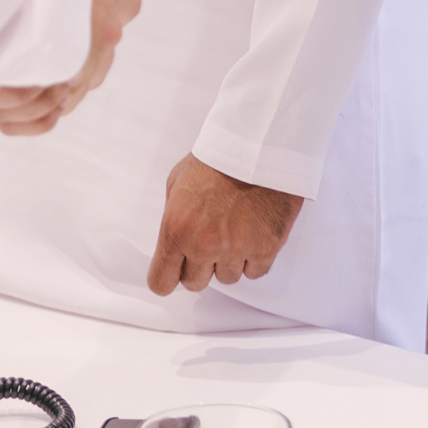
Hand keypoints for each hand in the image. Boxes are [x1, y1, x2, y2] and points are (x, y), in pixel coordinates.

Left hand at [149, 154, 304, 295]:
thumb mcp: (177, 181)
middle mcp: (204, 245)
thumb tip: (175, 240)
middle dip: (199, 266)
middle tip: (208, 243)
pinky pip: (255, 272)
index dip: (166, 278)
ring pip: (227, 278)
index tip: (171, 274)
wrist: (259, 144)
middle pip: (195, 283)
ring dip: (228, 261)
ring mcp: (236, 249)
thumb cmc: (218, 157)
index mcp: (176, 229)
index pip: (162, 281)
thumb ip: (173, 217)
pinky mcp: (266, 247)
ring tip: (234, 231)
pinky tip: (253, 236)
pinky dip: (254, 259)